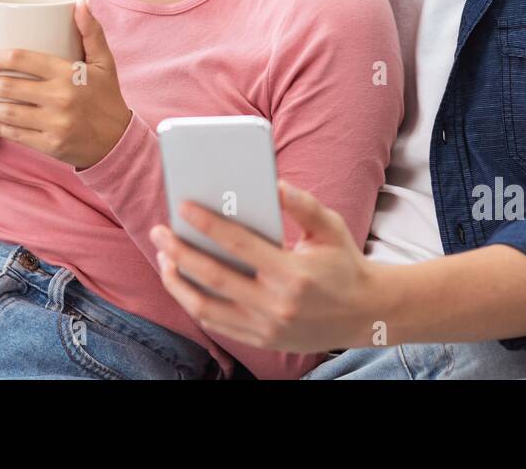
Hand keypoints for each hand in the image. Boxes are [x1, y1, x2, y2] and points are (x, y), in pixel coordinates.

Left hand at [0, 0, 131, 168]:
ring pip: (8, 112)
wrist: (118, 141)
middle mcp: (61, 98)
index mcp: (69, 73)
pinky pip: (15, 135)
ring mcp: (55, 124)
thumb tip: (81, 1)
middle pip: (9, 86)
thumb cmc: (107, 97)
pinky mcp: (50, 145)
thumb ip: (91, 30)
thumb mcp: (104, 62)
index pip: (22, 59)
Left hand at [148, 179, 383, 351]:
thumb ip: (302, 204)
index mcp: (292, 274)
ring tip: (164, 258)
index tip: (183, 207)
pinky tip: (183, 281)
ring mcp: (265, 327)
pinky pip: (216, 323)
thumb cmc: (344, 264)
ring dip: (177, 282)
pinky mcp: (261, 340)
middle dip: (179, 252)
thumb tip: (272, 184)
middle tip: (159, 232)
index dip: (207, 225)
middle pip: (212, 277)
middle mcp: (275, 305)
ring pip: (205, 307)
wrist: (365, 314)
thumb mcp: (330, 228)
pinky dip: (193, 302)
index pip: (238, 245)